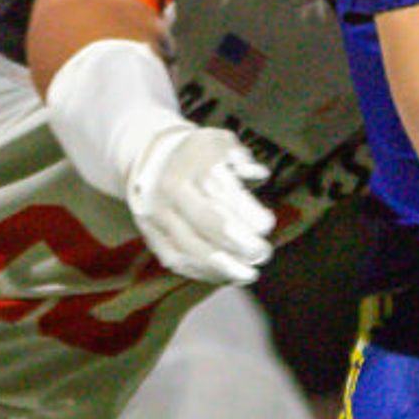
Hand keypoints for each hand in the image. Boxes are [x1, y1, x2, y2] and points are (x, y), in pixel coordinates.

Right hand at [123, 121, 274, 284]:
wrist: (151, 158)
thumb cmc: (200, 155)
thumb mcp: (222, 143)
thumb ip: (242, 158)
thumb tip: (258, 176)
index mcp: (193, 161)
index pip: (220, 188)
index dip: (246, 211)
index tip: (267, 225)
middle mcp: (171, 188)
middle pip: (206, 222)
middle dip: (239, 243)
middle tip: (263, 253)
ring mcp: (158, 214)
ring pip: (189, 248)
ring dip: (224, 267)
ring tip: (249, 274)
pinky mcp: (152, 235)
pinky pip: (177, 260)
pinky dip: (205, 273)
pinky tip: (227, 276)